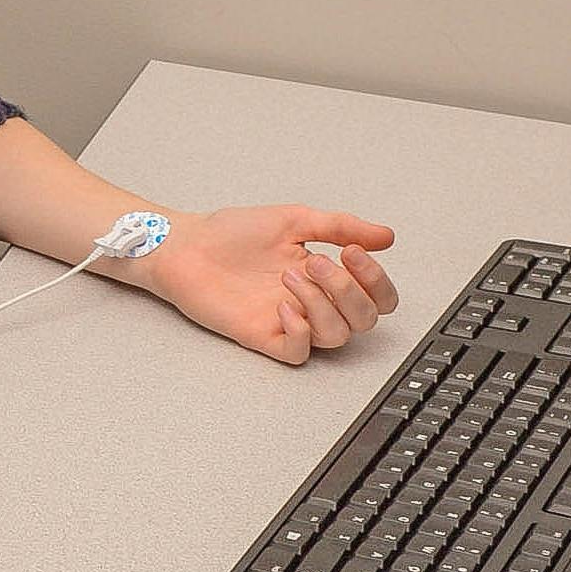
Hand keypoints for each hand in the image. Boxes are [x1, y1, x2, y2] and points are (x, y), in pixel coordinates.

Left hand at [139, 206, 396, 364]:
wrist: (185, 245)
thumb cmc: (231, 233)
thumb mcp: (293, 219)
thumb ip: (339, 226)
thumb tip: (385, 235)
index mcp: (325, 275)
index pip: (376, 295)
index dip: (376, 280)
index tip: (352, 251)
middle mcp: (312, 301)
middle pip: (364, 320)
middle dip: (348, 290)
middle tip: (315, 263)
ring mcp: (289, 321)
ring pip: (336, 336)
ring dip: (320, 303)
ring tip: (288, 277)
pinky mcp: (263, 336)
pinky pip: (298, 352)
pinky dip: (298, 331)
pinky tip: (281, 306)